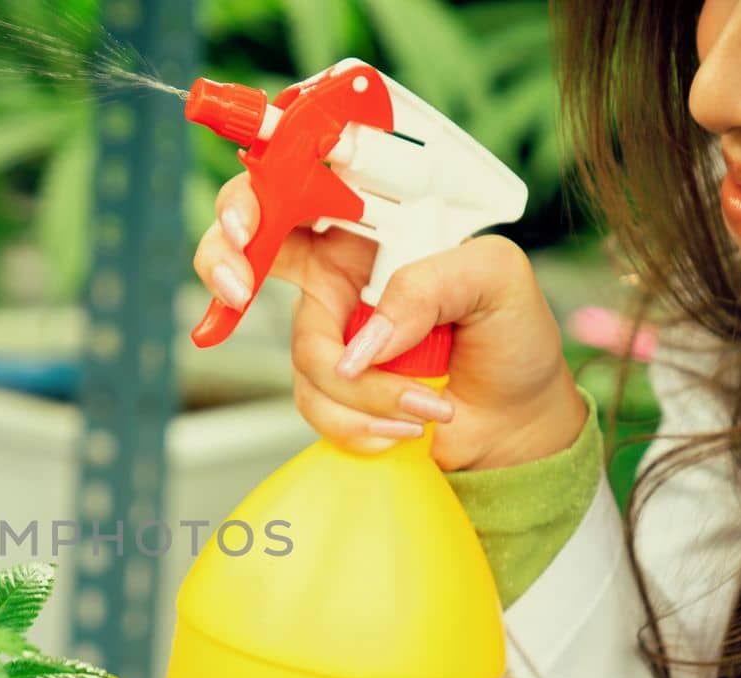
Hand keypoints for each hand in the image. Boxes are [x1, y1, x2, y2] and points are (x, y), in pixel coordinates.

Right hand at [192, 174, 585, 470]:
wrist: (516, 420)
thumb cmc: (510, 336)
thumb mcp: (495, 280)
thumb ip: (429, 286)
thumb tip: (364, 339)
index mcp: (373, 224)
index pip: (298, 188)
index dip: (254, 199)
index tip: (246, 229)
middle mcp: (338, 272)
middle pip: (246, 249)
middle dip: (224, 263)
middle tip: (235, 289)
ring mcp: (328, 331)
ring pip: (303, 354)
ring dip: (364, 390)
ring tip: (425, 404)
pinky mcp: (328, 388)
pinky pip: (314, 403)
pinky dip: (362, 423)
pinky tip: (405, 425)